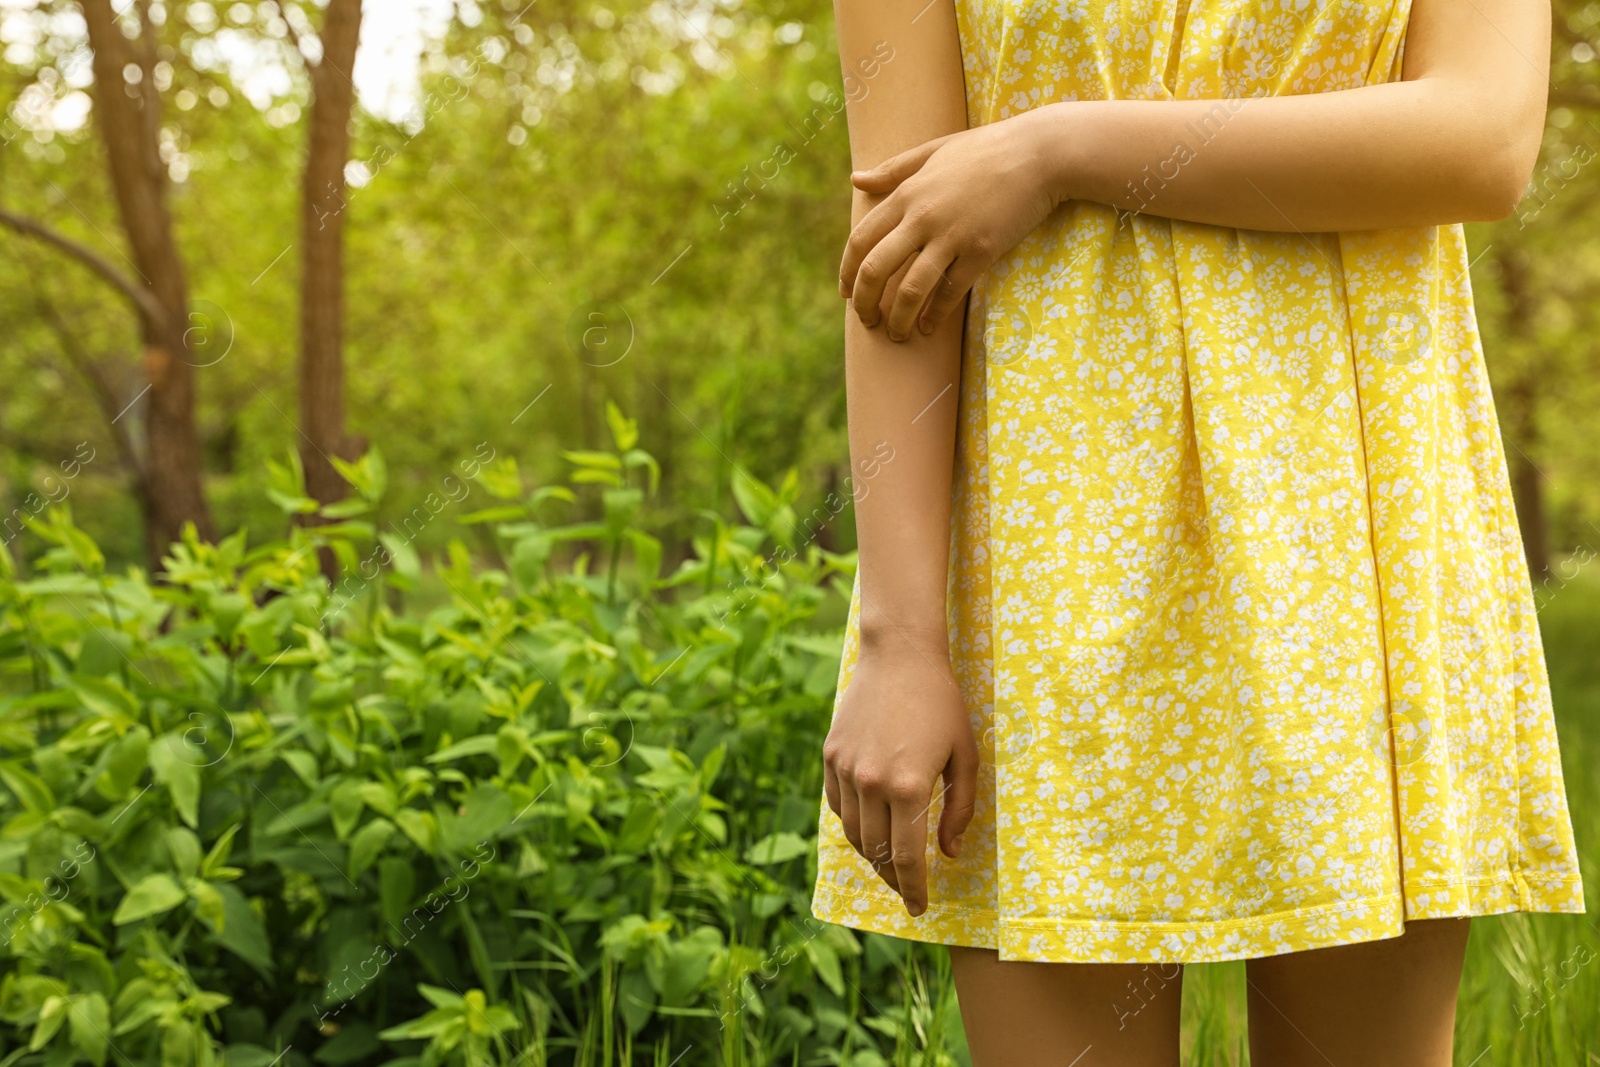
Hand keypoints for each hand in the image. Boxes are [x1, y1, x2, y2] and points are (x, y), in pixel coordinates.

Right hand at [821, 626, 977, 916]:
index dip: (913, 890)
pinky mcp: (830, 755)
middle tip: (906, 890)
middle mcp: (871, 783)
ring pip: (853, 833)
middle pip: (876, 852)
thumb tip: (949, 853)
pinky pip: (838, 805)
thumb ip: (959, 809)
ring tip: (889, 863)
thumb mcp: (966, 756)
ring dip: (872, 855)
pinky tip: (870, 826)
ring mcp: (846, 769)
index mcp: (908, 787)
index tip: (919, 909)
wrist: (899, 656)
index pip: (907, 858)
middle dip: (892, 879)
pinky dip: (853, 824)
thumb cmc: (942, 704)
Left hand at [839, 108, 1061, 341]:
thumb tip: (855, 180)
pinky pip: (951, 292)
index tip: (847, 293)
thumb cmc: (986, 150)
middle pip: (876, 270)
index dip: (847, 272)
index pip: (860, 241)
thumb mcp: (933, 151)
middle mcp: (922, 217)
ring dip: (899, 319)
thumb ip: (893, 169)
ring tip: (898, 335)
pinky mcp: (982, 251)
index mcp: (907, 194)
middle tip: (867, 322)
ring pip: (911, 289)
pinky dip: (936, 314)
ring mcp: (952, 236)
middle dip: (864, 303)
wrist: (1038, 153)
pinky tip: (929, 327)